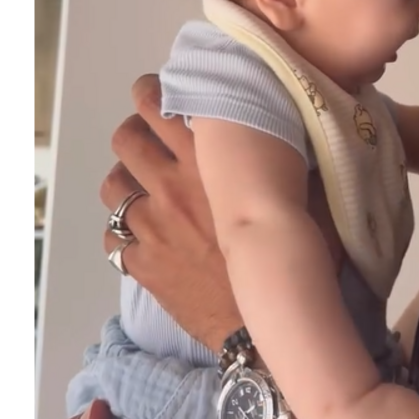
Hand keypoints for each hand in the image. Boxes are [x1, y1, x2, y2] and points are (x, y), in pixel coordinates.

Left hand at [101, 74, 345, 349]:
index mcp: (208, 162)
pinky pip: (112, 238)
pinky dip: (123, 232)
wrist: (265, 326)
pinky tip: (143, 235)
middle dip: (135, 132)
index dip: (153, 92)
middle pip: (126, 139)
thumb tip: (293, 126)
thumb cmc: (292, 259)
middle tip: (151, 139)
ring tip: (145, 188)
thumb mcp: (306, 198)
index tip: (162, 95)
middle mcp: (172, 186)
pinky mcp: (142, 264)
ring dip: (127, 181)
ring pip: (114, 186)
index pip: (158, 104)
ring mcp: (151, 227)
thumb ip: (291, 159)